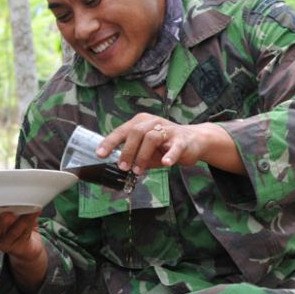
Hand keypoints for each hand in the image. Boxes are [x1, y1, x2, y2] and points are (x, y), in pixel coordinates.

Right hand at [0, 211, 46, 293]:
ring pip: (12, 234)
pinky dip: (31, 223)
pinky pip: (24, 236)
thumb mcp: (12, 214)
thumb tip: (20, 195)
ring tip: (30, 211)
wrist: (28, 248)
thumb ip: (13, 205)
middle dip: (0, 223)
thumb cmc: (17, 225)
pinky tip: (36, 212)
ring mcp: (4, 244)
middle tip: (9, 214)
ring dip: (22, 222)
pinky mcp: (17, 249)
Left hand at [95, 113, 216, 174]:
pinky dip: (170, 155)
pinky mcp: (182, 140)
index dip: (110, 142)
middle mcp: (153, 122)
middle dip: (127, 151)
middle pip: (136, 132)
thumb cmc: (165, 145)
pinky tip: (165, 163)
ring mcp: (169, 130)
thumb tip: (117, 165)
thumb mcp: (146, 150)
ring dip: (142, 156)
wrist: (194, 140)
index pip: (122, 131)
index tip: (100, 154)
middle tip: (122, 167)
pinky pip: (175, 146)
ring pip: (152, 138)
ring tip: (138, 170)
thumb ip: (134, 155)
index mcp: (141, 122)